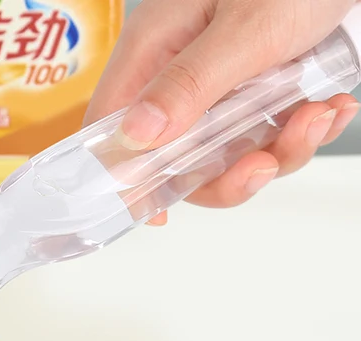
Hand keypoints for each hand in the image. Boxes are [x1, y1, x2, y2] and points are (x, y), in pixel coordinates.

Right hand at [87, 0, 359, 220]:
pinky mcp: (261, 82)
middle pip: (177, 157)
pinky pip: (268, 131)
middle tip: (264, 165)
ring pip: (230, 152)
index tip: (158, 210)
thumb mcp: (246, 29)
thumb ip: (190, 84)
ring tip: (317, 116)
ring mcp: (222, 80)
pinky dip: (305, 131)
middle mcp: (181, 70)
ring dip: (279, 150)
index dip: (125, 177)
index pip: (111, 127)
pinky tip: (330, 107)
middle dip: (226, 174)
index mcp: (155, 47)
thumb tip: (135, 135)